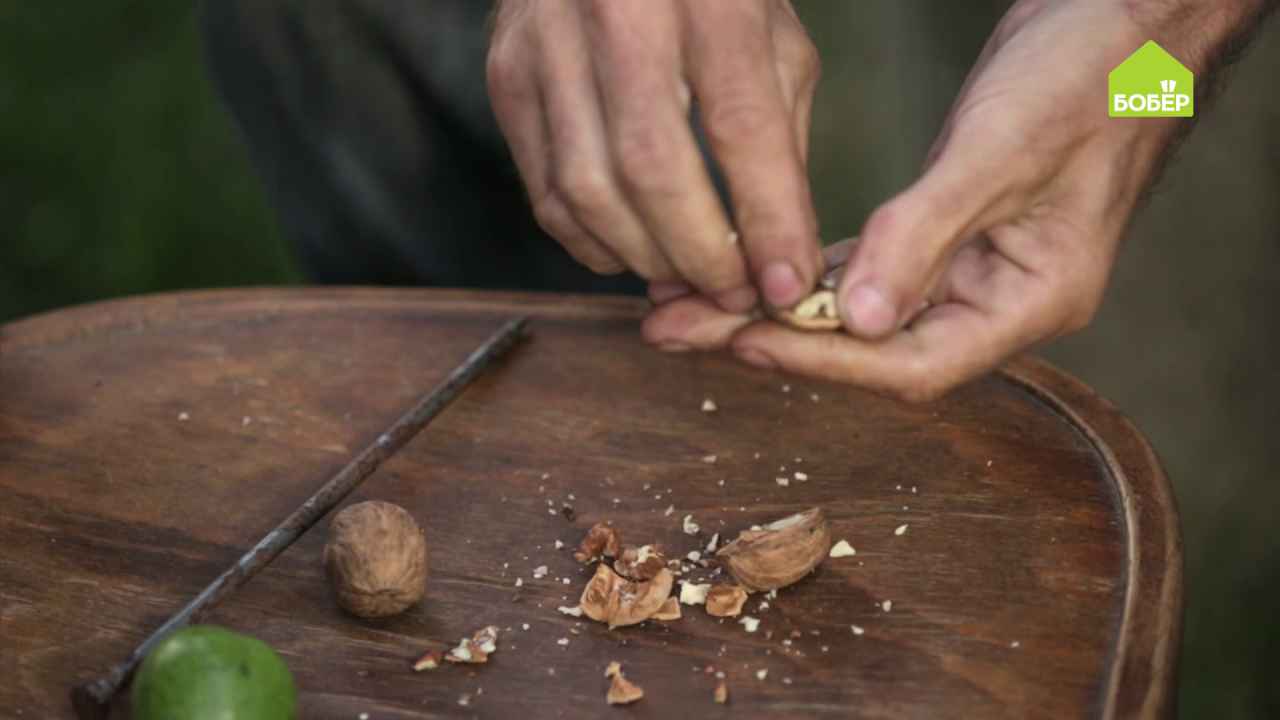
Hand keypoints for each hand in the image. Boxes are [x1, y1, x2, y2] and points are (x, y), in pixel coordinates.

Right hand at [487, 0, 824, 310]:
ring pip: (588, 190)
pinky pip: (545, 189)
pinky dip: (590, 242)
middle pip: (652, 168)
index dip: (766, 218)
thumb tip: (777, 241)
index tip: (786, 282)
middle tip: (734, 291)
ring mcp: (548, 44)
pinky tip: (629, 252)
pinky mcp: (507, 75)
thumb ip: (778, 130)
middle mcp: (618, 11)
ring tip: (686, 278)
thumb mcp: (768, 30)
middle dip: (700, 253)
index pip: (740, 124)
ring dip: (643, 256)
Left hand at [644, 0, 1233, 400]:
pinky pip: (862, 269)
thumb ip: (927, 235)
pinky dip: (805, 274)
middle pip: (870, 349)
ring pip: (856, 310)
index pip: (913, 363)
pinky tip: (747, 273)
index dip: (824, 360)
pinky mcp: (943, 232)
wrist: (1127, 17)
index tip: (743, 343)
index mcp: (1029, 302)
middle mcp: (994, 300)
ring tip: (684, 308)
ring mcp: (968, 269)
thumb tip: (860, 319)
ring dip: (773, 309)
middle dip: (771, 340)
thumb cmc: (1090, 75)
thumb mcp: (1002, 152)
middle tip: (675, 332)